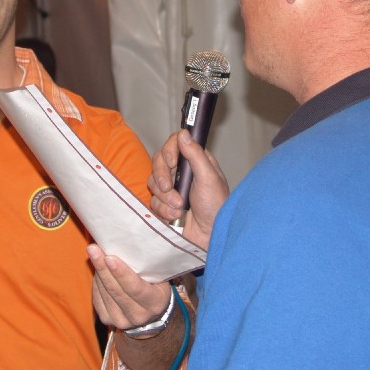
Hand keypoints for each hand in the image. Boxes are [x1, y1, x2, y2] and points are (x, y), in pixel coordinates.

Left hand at [88, 245, 169, 329]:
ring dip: (98, 272)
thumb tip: (124, 245)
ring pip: (104, 293)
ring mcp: (120, 320)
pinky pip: (97, 298)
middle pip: (115, 290)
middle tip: (93, 248)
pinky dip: (96, 281)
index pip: (135, 288)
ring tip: (95, 253)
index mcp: (154, 304)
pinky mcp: (107, 319)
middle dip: (103, 268)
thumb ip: (145, 267)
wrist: (150, 313)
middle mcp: (137, 316)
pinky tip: (98, 269)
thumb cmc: (155, 287)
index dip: (121, 273)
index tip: (109, 257)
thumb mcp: (159, 277)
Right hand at [149, 129, 228, 248]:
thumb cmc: (216, 207)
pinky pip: (152, 200)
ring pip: (153, 182)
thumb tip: (183, 133)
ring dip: (165, 197)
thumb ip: (195, 154)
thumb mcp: (209, 178)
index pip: (173, 144)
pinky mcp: (163, 204)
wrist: (209, 237)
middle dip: (162, 177)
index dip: (169, 151)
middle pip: (158, 161)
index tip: (172, 163)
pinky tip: (176, 216)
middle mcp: (181, 172)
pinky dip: (163, 209)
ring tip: (180, 207)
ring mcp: (171, 188)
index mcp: (194, 161)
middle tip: (170, 188)